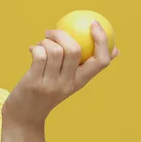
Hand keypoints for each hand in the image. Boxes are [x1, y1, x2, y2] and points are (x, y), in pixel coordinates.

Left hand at [2, 20, 119, 128]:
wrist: (24, 117)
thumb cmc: (47, 93)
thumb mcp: (70, 81)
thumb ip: (85, 67)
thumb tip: (116, 50)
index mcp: (80, 81)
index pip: (101, 61)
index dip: (101, 40)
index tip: (94, 23)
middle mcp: (68, 83)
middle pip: (75, 50)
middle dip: (62, 34)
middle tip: (52, 32)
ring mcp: (51, 84)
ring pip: (55, 50)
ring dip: (45, 41)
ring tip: (40, 44)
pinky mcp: (34, 83)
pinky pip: (39, 55)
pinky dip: (36, 48)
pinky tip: (32, 50)